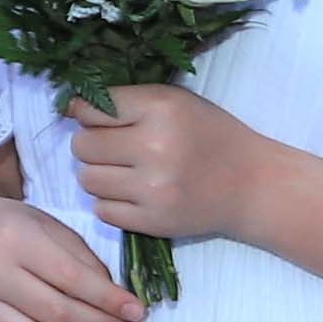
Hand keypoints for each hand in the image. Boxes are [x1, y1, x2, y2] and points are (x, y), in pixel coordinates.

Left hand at [65, 82, 260, 245]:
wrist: (251, 185)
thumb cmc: (210, 135)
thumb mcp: (176, 102)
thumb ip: (128, 100)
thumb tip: (71, 107)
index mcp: (161, 108)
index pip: (91, 109)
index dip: (87, 113)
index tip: (97, 118)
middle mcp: (155, 147)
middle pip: (82, 146)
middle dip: (90, 144)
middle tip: (112, 147)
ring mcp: (153, 188)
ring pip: (87, 180)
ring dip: (98, 174)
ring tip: (123, 170)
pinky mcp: (153, 221)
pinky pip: (102, 210)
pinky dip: (111, 202)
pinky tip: (133, 193)